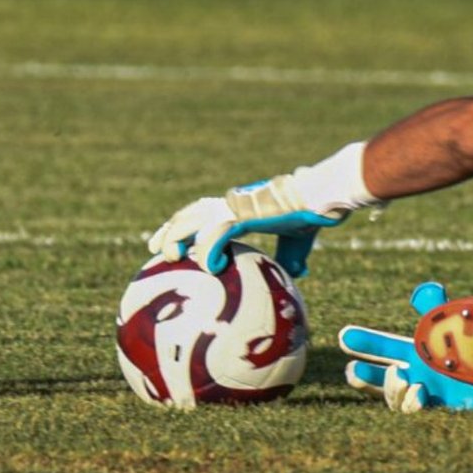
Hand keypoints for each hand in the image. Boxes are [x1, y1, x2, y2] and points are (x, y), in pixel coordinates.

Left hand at [147, 175, 342, 276]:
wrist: (320, 197)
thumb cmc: (310, 214)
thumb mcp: (296, 242)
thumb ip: (289, 257)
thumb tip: (295, 275)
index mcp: (239, 207)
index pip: (202, 213)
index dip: (184, 225)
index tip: (172, 242)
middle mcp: (231, 204)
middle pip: (189, 213)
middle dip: (169, 230)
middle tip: (153, 249)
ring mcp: (234, 208)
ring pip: (194, 219)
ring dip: (178, 237)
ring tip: (170, 257)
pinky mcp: (243, 215)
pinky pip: (217, 234)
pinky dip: (208, 249)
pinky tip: (207, 268)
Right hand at [340, 282, 472, 412]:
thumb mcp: (462, 322)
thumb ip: (441, 307)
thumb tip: (423, 291)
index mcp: (425, 352)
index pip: (389, 347)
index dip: (367, 342)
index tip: (343, 335)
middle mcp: (426, 376)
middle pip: (385, 378)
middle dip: (366, 376)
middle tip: (352, 369)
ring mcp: (436, 396)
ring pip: (397, 399)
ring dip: (392, 388)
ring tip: (401, 376)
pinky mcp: (447, 413)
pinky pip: (418, 414)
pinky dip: (412, 403)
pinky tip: (418, 392)